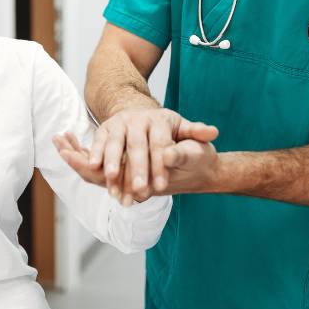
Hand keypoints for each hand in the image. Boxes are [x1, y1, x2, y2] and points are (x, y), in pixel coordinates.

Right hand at [87, 108, 217, 203]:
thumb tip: (212, 132)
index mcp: (160, 119)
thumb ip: (197, 133)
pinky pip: (99, 141)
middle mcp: (138, 118)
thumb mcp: (186, 131)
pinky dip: (96, 154)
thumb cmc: (169, 131)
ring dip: (113, 163)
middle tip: (140, 191)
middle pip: (137, 145)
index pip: (160, 143)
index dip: (160, 165)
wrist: (144, 118)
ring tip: (113, 182)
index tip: (162, 186)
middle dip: (137, 169)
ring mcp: (120, 122)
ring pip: (116, 143)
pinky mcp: (106, 128)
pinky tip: (95, 169)